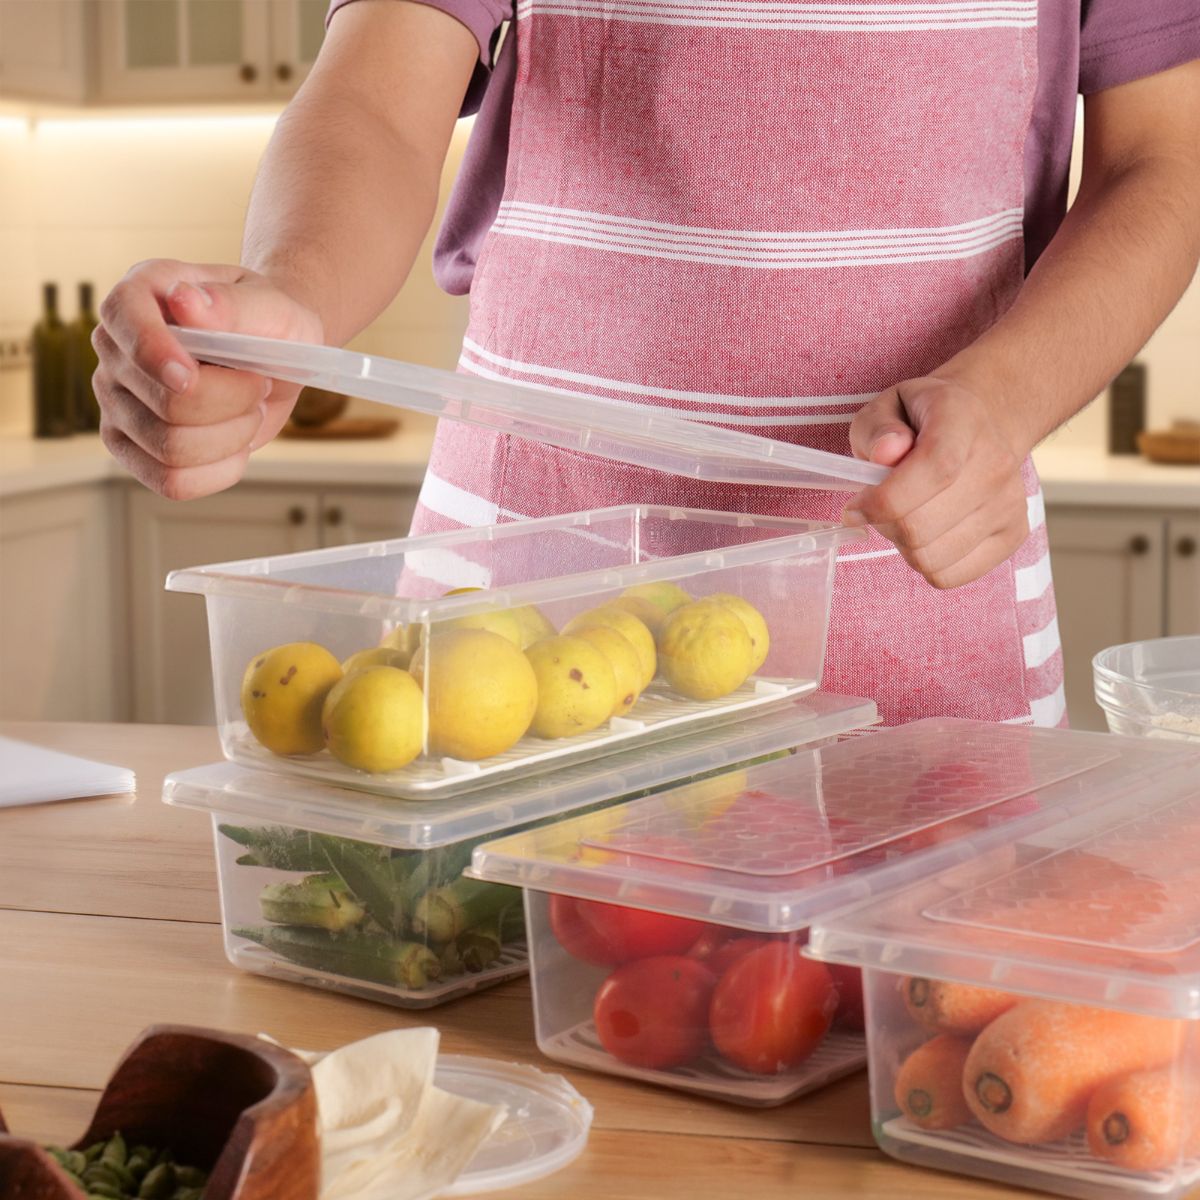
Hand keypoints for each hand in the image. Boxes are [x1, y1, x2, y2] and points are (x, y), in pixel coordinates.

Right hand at [93, 261, 323, 499]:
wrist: (276, 356)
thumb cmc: (271, 324)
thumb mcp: (271, 307)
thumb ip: (232, 305)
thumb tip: (184, 301)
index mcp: (140, 294)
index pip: (125, 324)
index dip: (155, 355)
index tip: (192, 374)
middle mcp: (116, 348)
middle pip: (167, 403)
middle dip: (233, 402)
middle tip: (257, 383)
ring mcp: (116, 402)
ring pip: (172, 448)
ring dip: (233, 435)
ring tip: (248, 408)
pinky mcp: (132, 448)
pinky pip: (171, 482)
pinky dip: (219, 471)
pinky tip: (236, 444)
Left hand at [843, 376, 1031, 588]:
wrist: (984, 424)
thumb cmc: (924, 420)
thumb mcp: (887, 406)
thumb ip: (876, 428)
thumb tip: (884, 453)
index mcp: (964, 422)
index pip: (934, 470)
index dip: (884, 500)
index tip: (854, 508)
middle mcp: (996, 464)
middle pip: (922, 527)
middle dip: (884, 525)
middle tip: (878, 508)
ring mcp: (1010, 504)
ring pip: (931, 559)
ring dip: (902, 545)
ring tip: (904, 517)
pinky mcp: (1011, 535)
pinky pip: (950, 576)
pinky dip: (925, 563)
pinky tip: (926, 534)